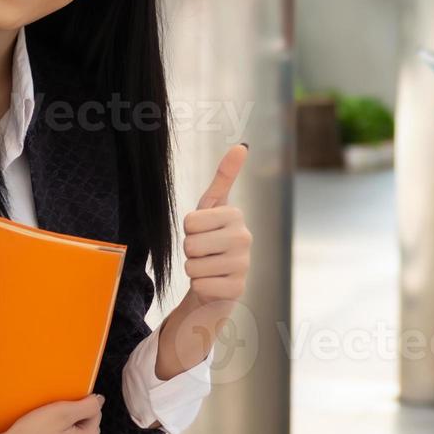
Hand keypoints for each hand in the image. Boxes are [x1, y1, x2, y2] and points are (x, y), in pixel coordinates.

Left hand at [156, 144, 251, 380]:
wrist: (218, 280)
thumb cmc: (212, 239)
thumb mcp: (213, 207)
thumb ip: (224, 176)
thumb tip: (242, 145)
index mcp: (236, 216)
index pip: (190, 222)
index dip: (188, 230)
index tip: (202, 232)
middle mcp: (244, 238)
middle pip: (190, 243)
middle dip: (190, 249)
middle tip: (204, 252)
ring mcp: (243, 265)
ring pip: (192, 265)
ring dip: (193, 268)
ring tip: (208, 267)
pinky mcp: (237, 289)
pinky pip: (199, 284)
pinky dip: (199, 285)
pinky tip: (212, 283)